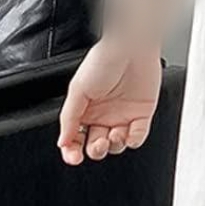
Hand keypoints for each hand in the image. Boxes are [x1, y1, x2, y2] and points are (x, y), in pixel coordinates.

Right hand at [56, 36, 162, 164]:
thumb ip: (69, 117)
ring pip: (116, 145)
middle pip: (96, 145)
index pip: (75, 138)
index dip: (73, 151)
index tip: (74, 156)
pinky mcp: (142, 113)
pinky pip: (138, 136)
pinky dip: (133, 140)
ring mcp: (123, 115)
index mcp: (84, 109)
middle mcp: (103, 114)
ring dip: (114, 145)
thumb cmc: (104, 60)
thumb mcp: (77, 89)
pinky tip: (129, 134)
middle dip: (95, 150)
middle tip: (97, 143)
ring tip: (113, 133)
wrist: (131, 48)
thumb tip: (62, 141)